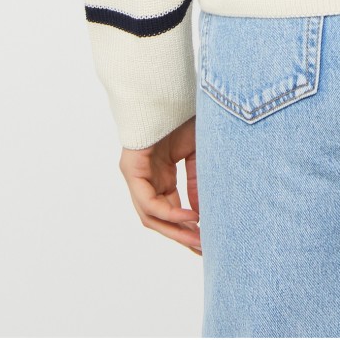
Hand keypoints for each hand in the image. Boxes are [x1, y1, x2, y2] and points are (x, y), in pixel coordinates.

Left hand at [118, 116, 201, 254]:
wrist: (170, 90)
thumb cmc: (183, 116)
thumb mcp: (196, 155)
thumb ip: (196, 183)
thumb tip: (201, 215)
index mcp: (160, 176)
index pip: (171, 210)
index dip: (188, 227)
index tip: (208, 240)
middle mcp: (145, 179)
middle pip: (160, 219)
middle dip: (182, 235)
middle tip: (203, 249)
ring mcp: (136, 176)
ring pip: (151, 216)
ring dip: (175, 230)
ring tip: (197, 239)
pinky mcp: (131, 170)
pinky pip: (148, 201)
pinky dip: (168, 212)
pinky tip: (188, 217)